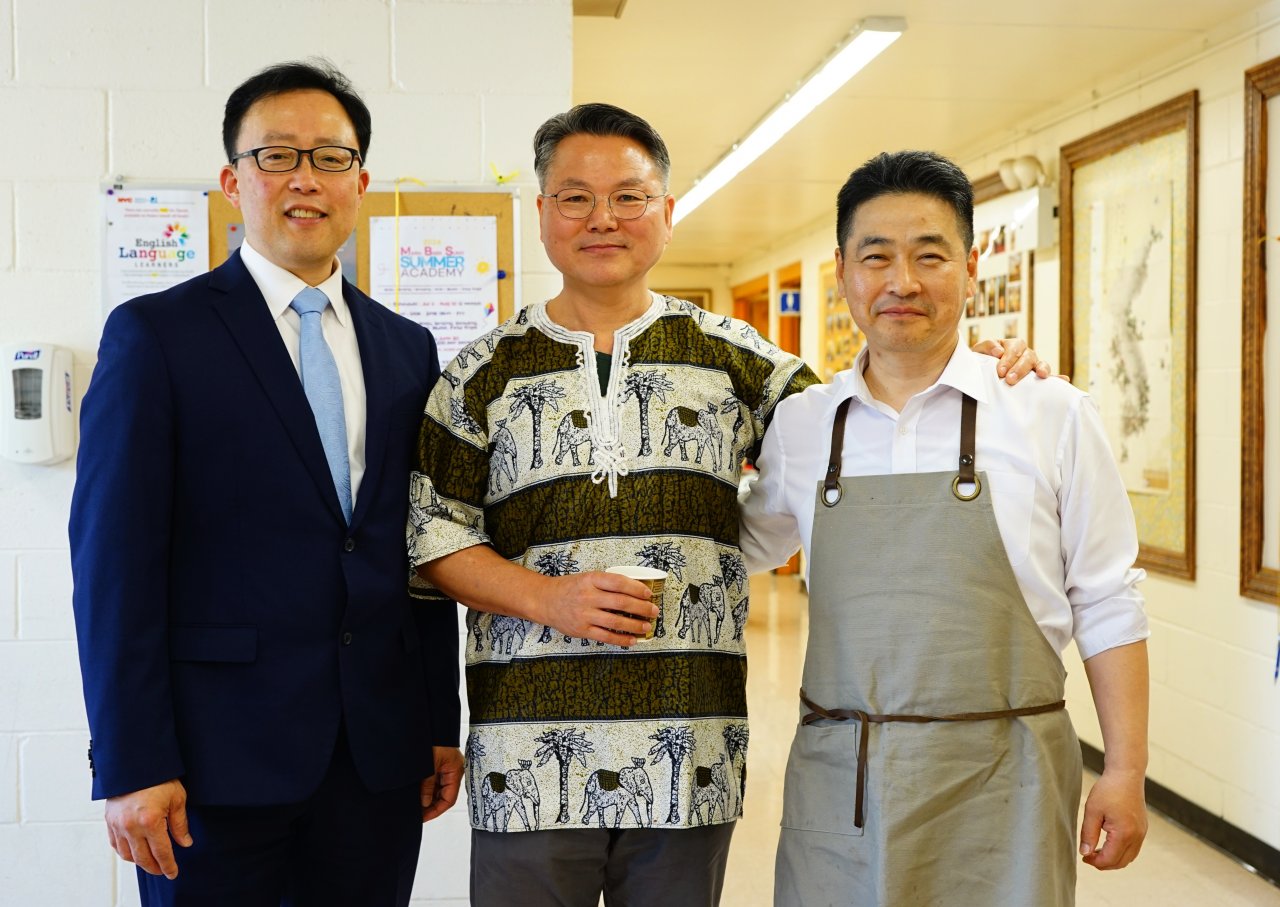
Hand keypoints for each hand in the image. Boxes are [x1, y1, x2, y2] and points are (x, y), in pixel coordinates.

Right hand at [104, 779, 192, 878]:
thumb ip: (180, 824)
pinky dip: (125, 852)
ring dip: (139, 862)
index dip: (168, 865)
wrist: (135, 762)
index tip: (173, 873)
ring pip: (127, 854)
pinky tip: (134, 852)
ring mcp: (118, 825)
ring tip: (150, 863)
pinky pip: (116, 844)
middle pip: (143, 858)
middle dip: (155, 867)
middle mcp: (131, 826)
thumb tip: (184, 842)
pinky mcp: (109, 821)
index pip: (161, 852)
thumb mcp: (177, 798)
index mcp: (150, 821)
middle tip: (163, 871)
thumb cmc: (158, 777)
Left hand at [421, 746, 464, 821]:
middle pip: (443, 795)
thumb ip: (427, 785)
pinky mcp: (438, 764)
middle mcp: (452, 771)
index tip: (423, 817)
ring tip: (414, 805)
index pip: (448, 799)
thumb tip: (424, 803)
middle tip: (416, 813)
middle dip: (430, 805)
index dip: (436, 810)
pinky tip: (415, 793)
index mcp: (455, 771)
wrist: (432, 722)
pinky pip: (433, 781)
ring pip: (437, 789)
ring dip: (426, 797)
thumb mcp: (429, 765)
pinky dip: (425, 788)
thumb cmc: (435, 739)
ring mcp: (445, 768)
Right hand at [535, 572, 659, 646]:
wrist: (544, 600)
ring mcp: (584, 614)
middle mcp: (588, 596)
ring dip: (635, 625)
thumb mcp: (587, 578)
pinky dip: (621, 640)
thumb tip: (634, 591)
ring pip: (615, 621)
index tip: (648, 593)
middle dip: (641, 608)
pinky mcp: (582, 630)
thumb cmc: (569, 588)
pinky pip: (605, 636)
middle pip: (620, 603)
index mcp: (591, 580)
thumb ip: (607, 583)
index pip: (618, 582)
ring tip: (646, 626)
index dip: (636, 588)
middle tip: (653, 611)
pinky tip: (632, 640)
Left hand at [970, 337, 1053, 383]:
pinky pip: (1050, 377)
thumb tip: (999, 351)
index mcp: (1013, 345)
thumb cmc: (983, 360)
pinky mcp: (1037, 376)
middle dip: (1019, 369)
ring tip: (1041, 375)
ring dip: (1041, 369)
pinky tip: (1064, 380)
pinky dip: (1057, 378)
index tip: (1000, 372)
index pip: (1015, 348)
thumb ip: (987, 346)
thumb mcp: (980, 350)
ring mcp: (1033, 365)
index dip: (1008, 359)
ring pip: (1041, 364)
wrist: (984, 370)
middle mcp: (1026, 353)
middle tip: (1009, 380)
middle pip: (1028, 357)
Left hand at [1079, 768, 1147, 869]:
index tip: (1083, 858)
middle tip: (1088, 857)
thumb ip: (1088, 834)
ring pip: (1129, 857)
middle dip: (1104, 864)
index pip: (1110, 859)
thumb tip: (1085, 853)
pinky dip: (1121, 852)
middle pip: (1121, 862)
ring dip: (1113, 859)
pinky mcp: (1143, 829)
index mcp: (1124, 833)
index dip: (1095, 862)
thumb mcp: (1092, 811)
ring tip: (1096, 852)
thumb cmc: (1108, 790)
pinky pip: (1133, 849)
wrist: (1126, 775)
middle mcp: (1137, 836)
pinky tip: (1108, 845)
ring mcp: (1142, 833)